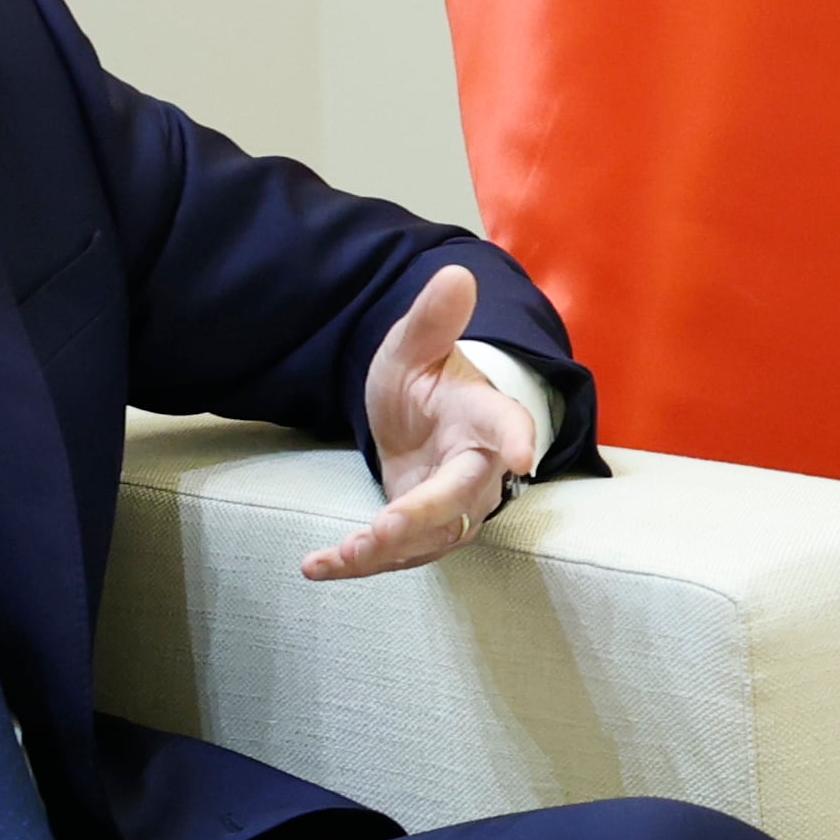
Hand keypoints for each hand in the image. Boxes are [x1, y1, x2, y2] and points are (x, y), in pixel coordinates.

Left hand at [299, 263, 542, 580]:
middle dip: (424, 517)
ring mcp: (453, 506)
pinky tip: (316, 565)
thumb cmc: (427, 381)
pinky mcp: (423, 533)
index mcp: (481, 416)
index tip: (524, 456)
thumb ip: (433, 319)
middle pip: (462, 498)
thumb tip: (455, 274)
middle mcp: (477, 468)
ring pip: (429, 538)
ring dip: (387, 551)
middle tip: (386, 528)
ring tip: (343, 554)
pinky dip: (356, 564)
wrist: (421, 421)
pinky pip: (397, 555)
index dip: (517, 440)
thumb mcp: (416, 346)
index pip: (507, 424)